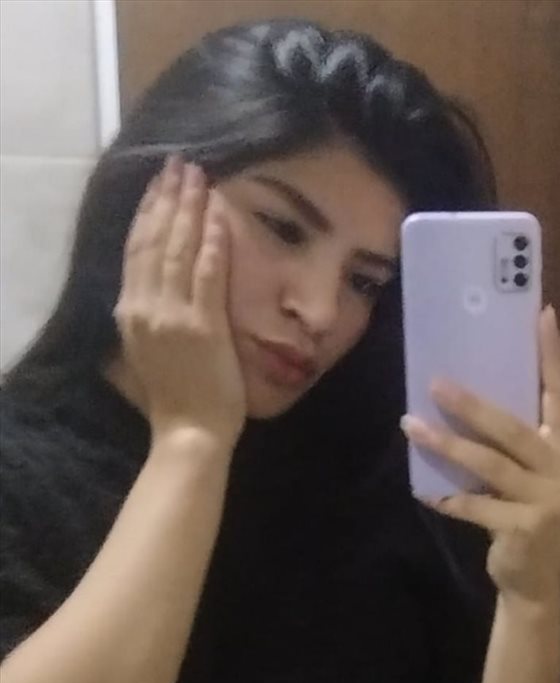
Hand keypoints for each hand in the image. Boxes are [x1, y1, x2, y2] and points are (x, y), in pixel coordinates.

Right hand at [113, 155, 246, 447]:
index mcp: (130, 312)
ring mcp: (173, 314)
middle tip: (179, 164)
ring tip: (198, 176)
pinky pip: (208, 273)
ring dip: (189, 209)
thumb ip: (145, 317)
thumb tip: (150, 288)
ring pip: (178, 249)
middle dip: (167, 198)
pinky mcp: (203, 323)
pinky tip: (219, 214)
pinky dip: (213, 240)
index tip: (158, 184)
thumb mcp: (144, 352)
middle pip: (154, 240)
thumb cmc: (173, 397)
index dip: (148, 213)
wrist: (189, 432)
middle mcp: (144, 306)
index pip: (136, 251)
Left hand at [401, 306, 559, 603]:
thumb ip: (509, 445)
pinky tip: (423, 491)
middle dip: (472, 404)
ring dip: (446, 444)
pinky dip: (447, 497)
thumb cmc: (524, 514)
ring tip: (410, 425)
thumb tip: (457, 398)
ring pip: (488, 464)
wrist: (533, 581)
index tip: (543, 314)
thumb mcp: (527, 475)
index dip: (554, 354)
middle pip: (513, 427)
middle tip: (435, 381)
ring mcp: (549, 500)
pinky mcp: (526, 528)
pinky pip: (475, 505)